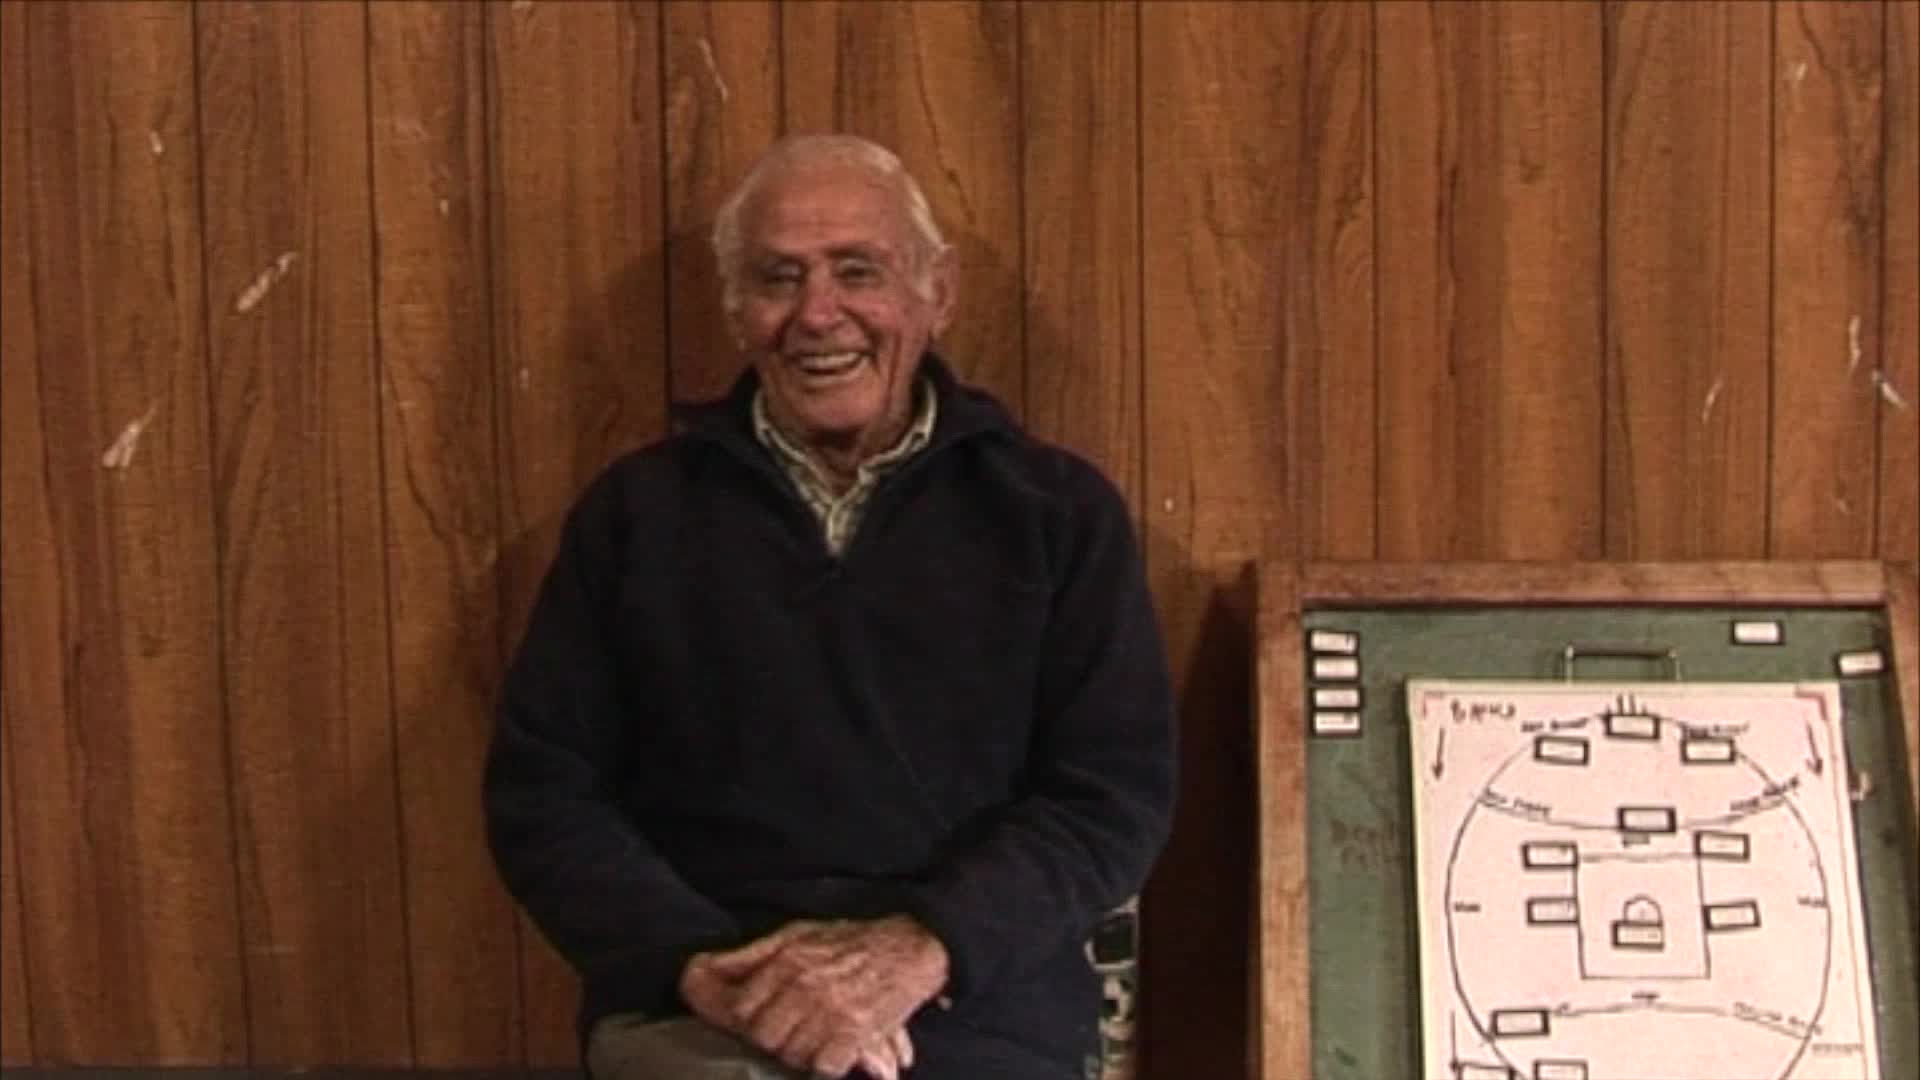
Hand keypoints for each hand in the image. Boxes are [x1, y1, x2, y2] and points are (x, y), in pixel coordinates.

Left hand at [699, 916, 948, 1076]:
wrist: (910, 947)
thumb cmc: (851, 941)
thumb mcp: (798, 934)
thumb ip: (752, 954)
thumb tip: (705, 968)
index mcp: (787, 960)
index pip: (743, 1008)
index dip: (748, 1020)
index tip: (760, 1021)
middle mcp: (804, 985)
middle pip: (763, 1036)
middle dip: (772, 1040)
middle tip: (788, 1035)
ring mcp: (829, 1011)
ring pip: (790, 1054)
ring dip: (799, 1054)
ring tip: (812, 1042)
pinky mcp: (855, 1032)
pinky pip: (824, 1066)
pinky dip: (826, 1066)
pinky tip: (831, 1053)